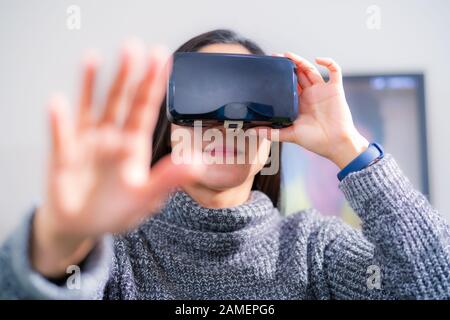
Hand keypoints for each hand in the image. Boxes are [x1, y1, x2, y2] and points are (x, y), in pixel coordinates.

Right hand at [32, 41, 203, 276]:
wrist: (82, 225)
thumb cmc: (117, 210)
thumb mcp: (146, 197)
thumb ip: (169, 179)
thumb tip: (198, 163)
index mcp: (135, 144)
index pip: (146, 108)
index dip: (153, 84)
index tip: (161, 57)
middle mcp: (112, 136)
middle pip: (120, 100)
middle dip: (127, 75)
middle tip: (133, 46)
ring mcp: (87, 141)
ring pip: (91, 108)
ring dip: (92, 84)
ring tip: (94, 57)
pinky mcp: (64, 153)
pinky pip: (61, 135)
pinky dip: (60, 121)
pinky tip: (59, 103)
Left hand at [260, 52, 368, 168]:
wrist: (335, 144)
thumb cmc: (314, 141)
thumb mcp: (289, 135)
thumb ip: (271, 132)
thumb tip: (249, 132)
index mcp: (299, 103)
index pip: (287, 84)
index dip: (280, 75)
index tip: (269, 68)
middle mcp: (309, 94)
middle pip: (298, 73)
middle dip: (288, 64)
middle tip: (275, 57)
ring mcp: (322, 91)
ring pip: (311, 69)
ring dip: (301, 61)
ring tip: (288, 55)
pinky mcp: (335, 89)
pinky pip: (334, 71)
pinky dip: (328, 62)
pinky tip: (318, 59)